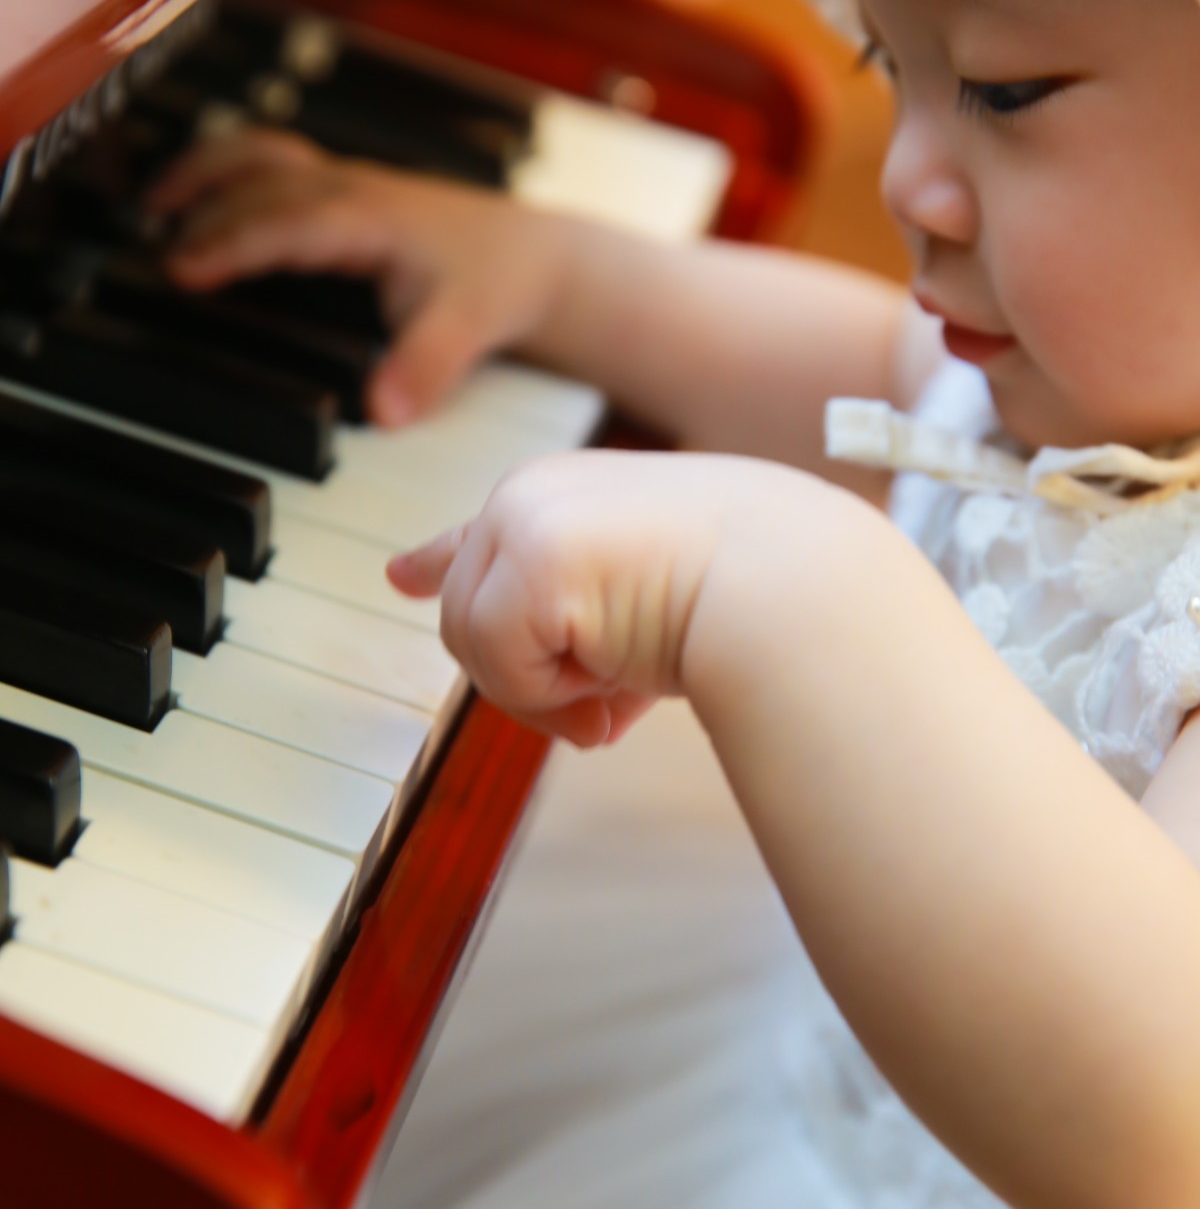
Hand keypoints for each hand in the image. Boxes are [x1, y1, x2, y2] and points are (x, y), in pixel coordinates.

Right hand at [147, 129, 569, 425]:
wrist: (540, 256)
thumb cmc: (499, 284)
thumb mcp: (466, 330)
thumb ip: (422, 369)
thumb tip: (384, 414)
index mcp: (370, 217)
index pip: (284, 222)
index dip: (231, 241)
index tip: (181, 267)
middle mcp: (353, 190)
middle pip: (260, 183)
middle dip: (202, 210)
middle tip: (149, 253)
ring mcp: (350, 184)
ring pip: (263, 156)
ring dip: (207, 171)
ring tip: (152, 202)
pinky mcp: (350, 191)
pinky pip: (277, 167)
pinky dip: (231, 174)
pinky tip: (204, 199)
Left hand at [387, 448, 802, 746]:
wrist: (792, 584)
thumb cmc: (751, 594)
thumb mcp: (651, 604)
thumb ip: (593, 636)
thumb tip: (577, 714)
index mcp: (564, 496)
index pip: (481, 536)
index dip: (436, 561)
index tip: (404, 576)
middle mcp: (531, 494)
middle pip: (471, 620)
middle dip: (532, 679)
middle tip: (607, 702)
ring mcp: (524, 519)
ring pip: (474, 647)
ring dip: (547, 693)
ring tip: (621, 689)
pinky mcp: (530, 560)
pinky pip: (500, 666)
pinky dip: (554, 697)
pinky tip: (616, 682)